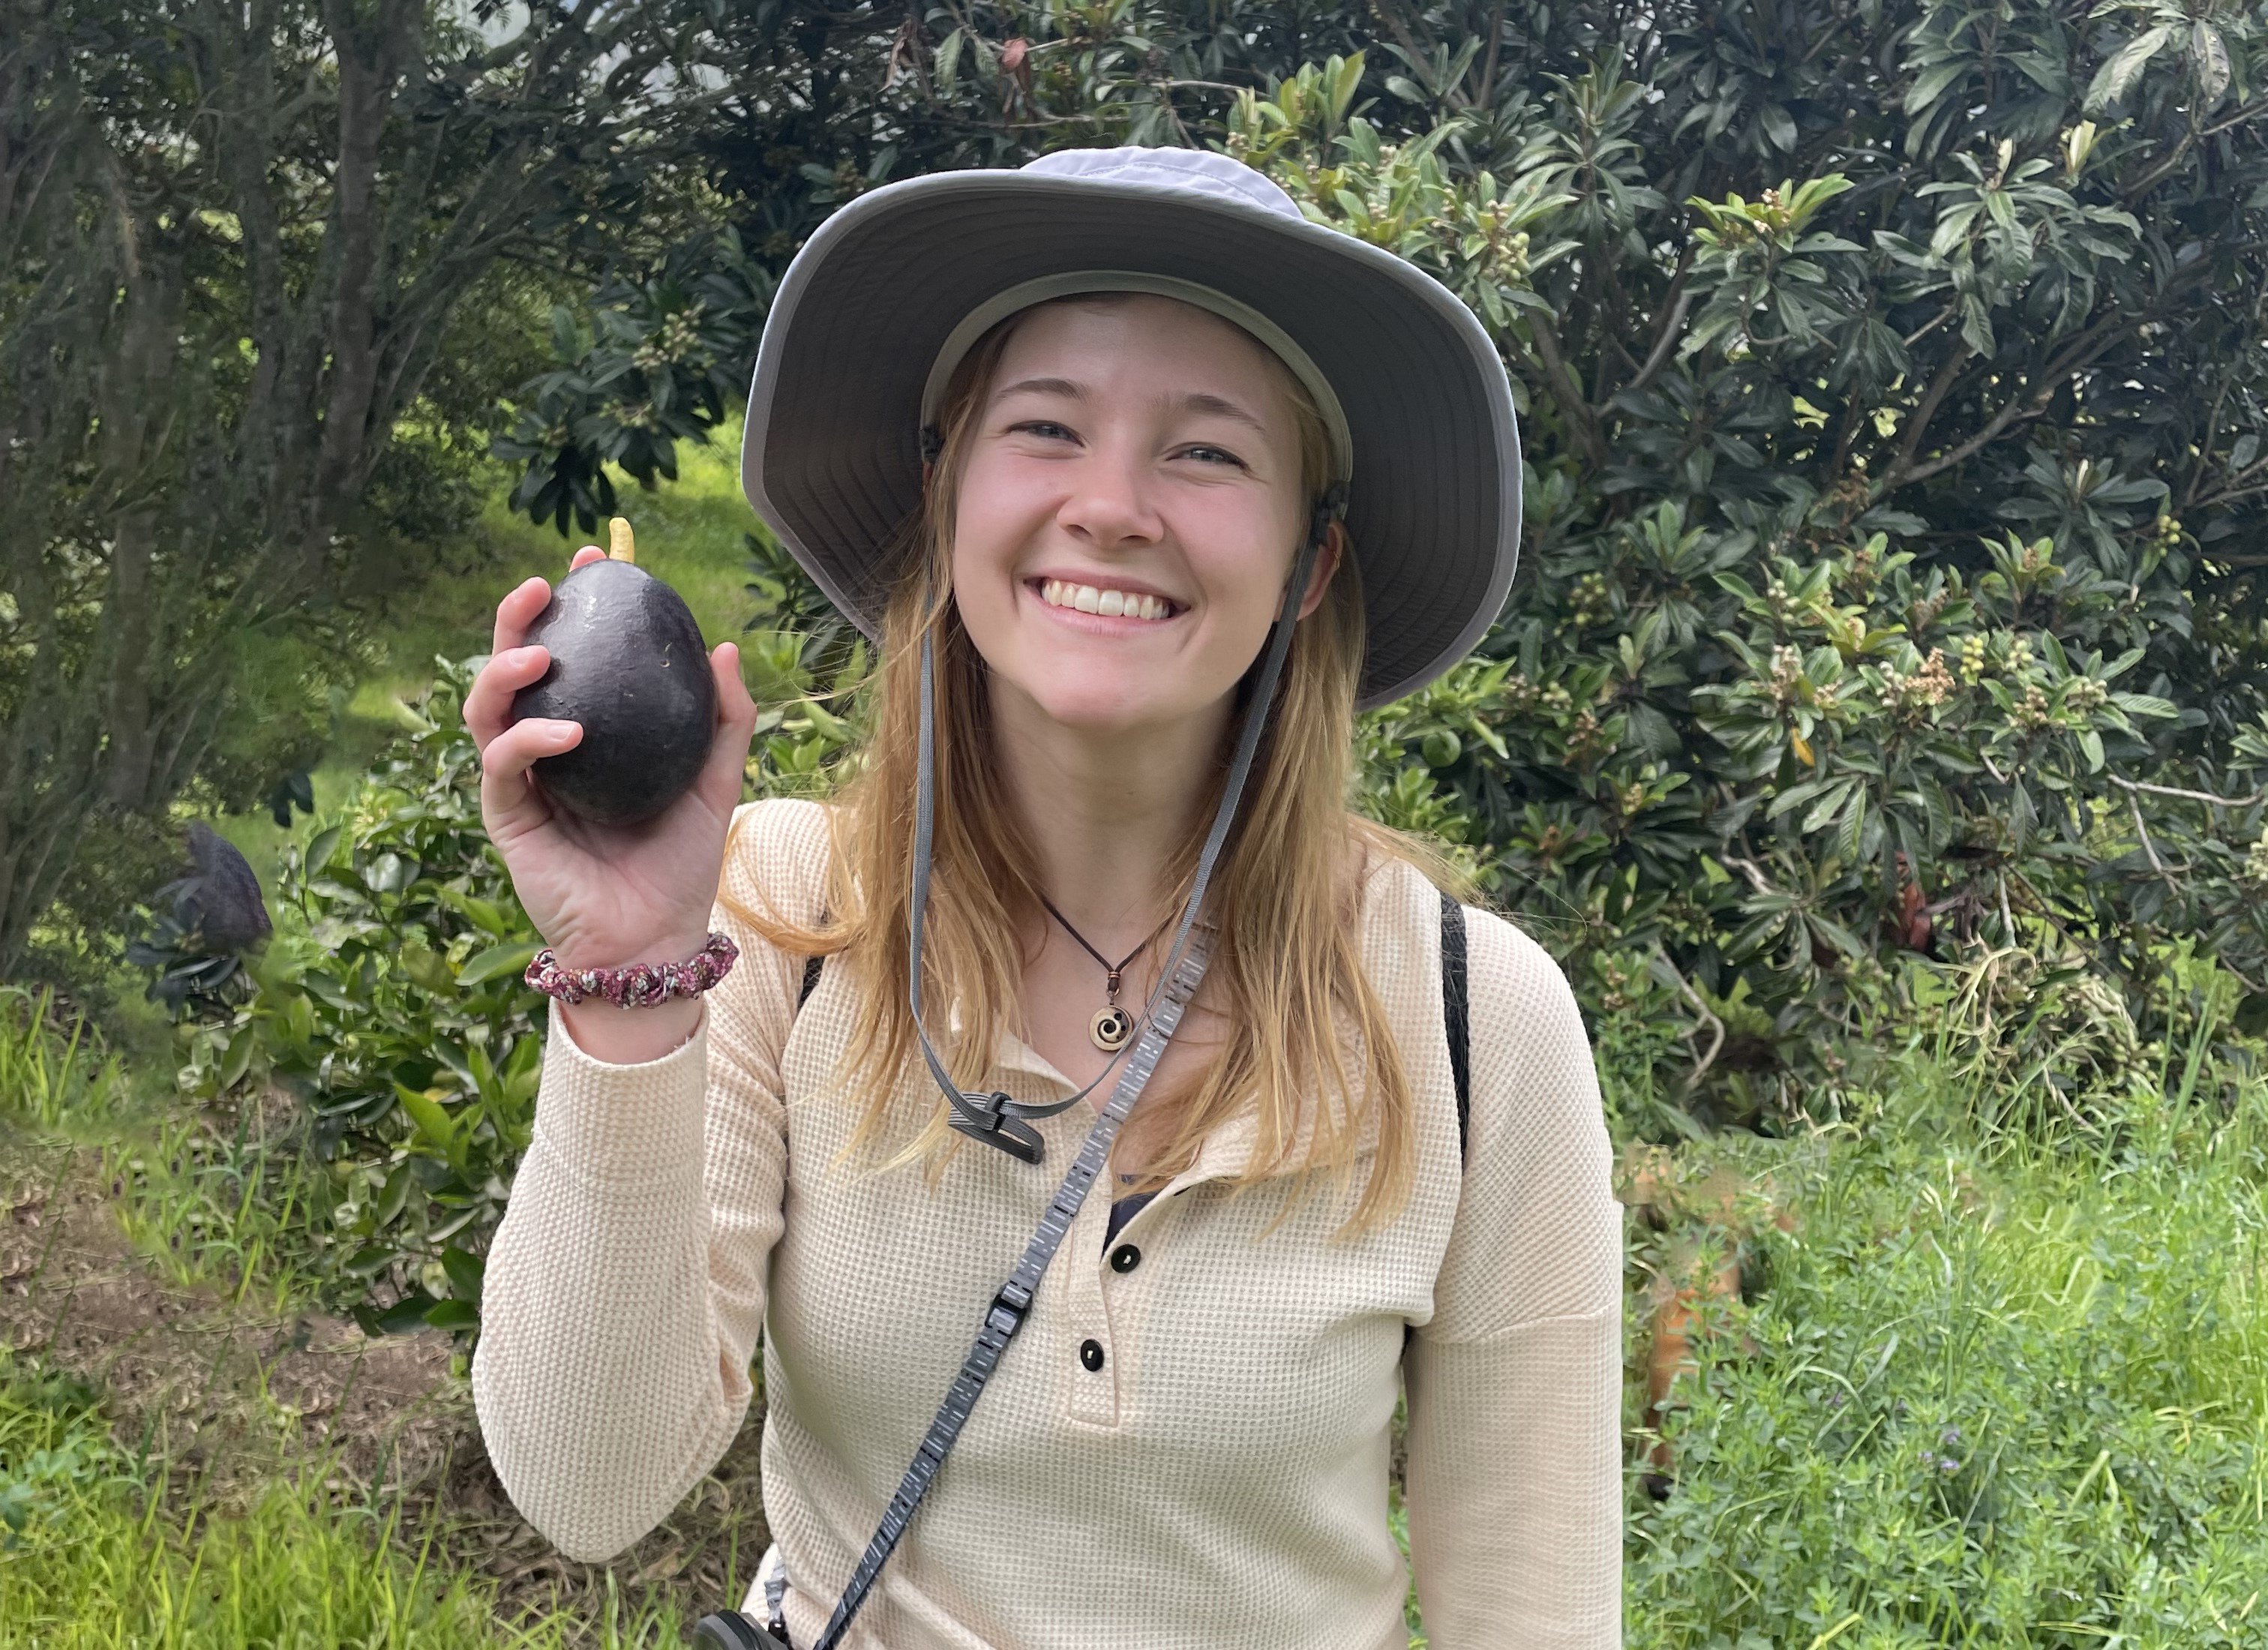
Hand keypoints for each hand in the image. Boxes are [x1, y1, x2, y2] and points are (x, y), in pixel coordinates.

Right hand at [465, 544, 759, 981]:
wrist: (654, 939)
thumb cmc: (678, 865)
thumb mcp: (714, 782)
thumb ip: (723, 720)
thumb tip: (724, 647)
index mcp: (588, 733)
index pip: (570, 658)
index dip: (572, 607)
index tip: (592, 561)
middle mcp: (545, 750)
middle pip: (511, 670)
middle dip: (516, 619)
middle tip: (542, 586)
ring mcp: (521, 782)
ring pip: (485, 708)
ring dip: (504, 670)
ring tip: (542, 652)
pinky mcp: (507, 818)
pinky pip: (501, 765)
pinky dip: (529, 740)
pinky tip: (567, 732)